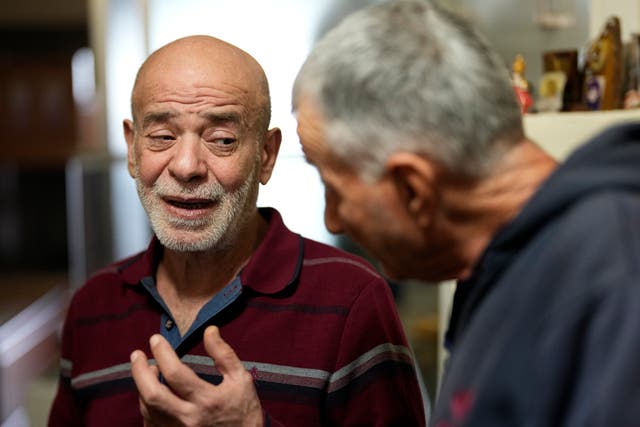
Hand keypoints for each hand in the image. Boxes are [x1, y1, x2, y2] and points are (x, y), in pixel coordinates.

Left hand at [130, 326, 263, 426]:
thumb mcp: (240, 378)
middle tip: (137, 354)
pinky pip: (151, 424)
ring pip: (148, 410)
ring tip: (148, 371)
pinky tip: (150, 394)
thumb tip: (209, 330)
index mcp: (207, 400)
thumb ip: (223, 354)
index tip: (156, 339)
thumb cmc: (244, 409)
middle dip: (139, 372)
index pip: (175, 374)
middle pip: (153, 395)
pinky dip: (146, 407)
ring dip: (143, 388)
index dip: (162, 353)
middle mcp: (189, 419)